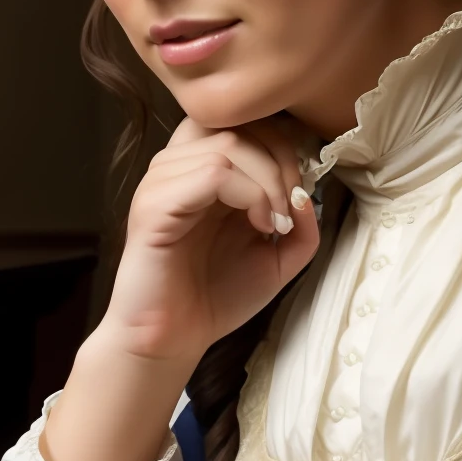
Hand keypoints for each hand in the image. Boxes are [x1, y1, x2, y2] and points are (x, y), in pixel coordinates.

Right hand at [103, 113, 318, 368]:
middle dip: (280, 159)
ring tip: (273, 222)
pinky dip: (247, 193)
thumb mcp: (279, 258)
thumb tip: (308, 193)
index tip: (300, 194)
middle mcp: (180, 168)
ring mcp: (163, 183)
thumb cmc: (218, 296)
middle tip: (291, 207)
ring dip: (267, 180)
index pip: (244, 122)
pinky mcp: (153, 206)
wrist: (175, 338)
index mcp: (205, 172)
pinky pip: (209, 172)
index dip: (283, 147)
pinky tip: (257, 226)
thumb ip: (301, 224)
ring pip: (227, 144)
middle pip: (237, 124)